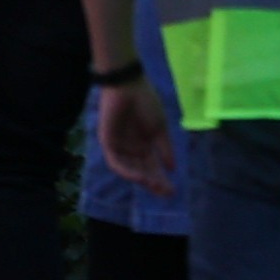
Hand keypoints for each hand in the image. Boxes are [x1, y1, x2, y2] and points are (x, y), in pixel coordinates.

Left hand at [100, 77, 178, 196]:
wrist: (129, 87)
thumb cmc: (146, 103)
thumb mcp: (159, 128)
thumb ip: (164, 148)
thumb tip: (172, 169)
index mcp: (144, 143)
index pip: (152, 166)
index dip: (161, 179)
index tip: (172, 191)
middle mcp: (131, 147)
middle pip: (142, 170)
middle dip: (154, 183)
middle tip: (166, 193)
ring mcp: (119, 145)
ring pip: (129, 169)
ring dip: (142, 179)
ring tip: (155, 186)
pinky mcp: (107, 141)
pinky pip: (115, 162)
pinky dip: (127, 171)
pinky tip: (140, 177)